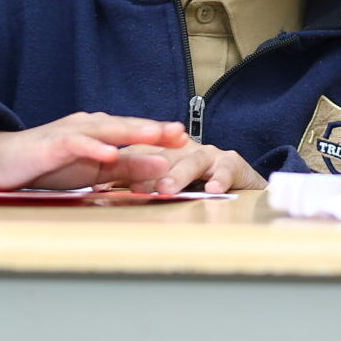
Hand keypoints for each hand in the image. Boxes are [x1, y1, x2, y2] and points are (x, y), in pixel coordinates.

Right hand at [0, 113, 188, 190]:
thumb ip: (124, 169)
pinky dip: (93, 148)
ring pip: (107, 130)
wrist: (1, 161)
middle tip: (182, 134)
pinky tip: (109, 153)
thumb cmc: (48, 165)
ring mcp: (71, 132)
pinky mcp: (52, 144)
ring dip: (132, 132)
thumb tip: (159, 170)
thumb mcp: (92, 171)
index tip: (190, 141)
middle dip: (155, 129)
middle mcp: (89, 126)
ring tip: (157, 134)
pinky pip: (76, 144)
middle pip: (127, 126)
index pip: (136, 132)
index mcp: (101, 133)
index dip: (161, 134)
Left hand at [120, 142, 265, 194]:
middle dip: (149, 170)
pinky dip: (220, 178)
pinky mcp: (233, 163)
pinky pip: (226, 170)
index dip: (126, 165)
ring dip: (180, 174)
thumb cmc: (199, 183)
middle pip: (165, 156)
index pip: (144, 154)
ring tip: (167, 189)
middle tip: (133, 186)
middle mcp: (187, 149)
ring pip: (193, 161)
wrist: (241, 182)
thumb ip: (139, 183)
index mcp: (167, 151)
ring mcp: (210, 155)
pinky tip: (212, 189)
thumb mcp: (167, 182)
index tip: (106, 182)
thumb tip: (100, 191)